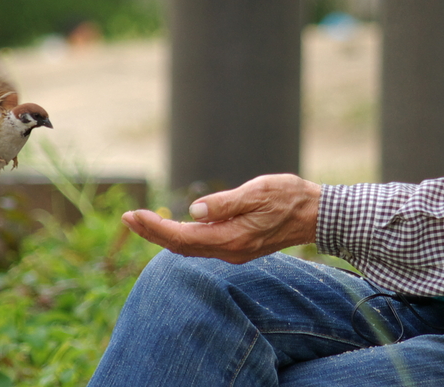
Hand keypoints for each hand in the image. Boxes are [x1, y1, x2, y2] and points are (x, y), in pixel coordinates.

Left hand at [121, 174, 321, 263]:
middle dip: (152, 233)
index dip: (155, 228)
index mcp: (232, 238)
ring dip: (164, 235)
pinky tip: (173, 227)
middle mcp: (230, 250)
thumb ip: (226, 203)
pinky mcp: (238, 246)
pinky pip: (202, 245)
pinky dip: (182, 236)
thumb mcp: (258, 192)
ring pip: (190, 248)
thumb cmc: (290, 198)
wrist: (316, 215)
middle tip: (127, 218)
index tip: (133, 215)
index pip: (182, 237)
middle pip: (181, 247)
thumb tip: (195, 210)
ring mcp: (234, 251)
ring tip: (141, 221)